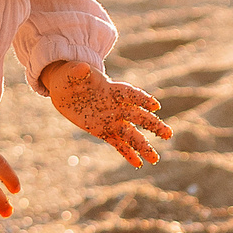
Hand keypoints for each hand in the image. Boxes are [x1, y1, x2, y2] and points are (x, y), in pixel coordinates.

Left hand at [41, 60, 170, 166]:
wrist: (64, 89)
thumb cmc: (70, 76)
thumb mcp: (71, 72)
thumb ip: (78, 71)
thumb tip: (83, 68)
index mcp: (111, 89)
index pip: (130, 94)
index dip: (142, 99)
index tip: (154, 106)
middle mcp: (116, 106)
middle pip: (138, 116)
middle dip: (153, 125)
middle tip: (168, 134)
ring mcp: (111, 120)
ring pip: (131, 134)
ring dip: (143, 146)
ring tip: (155, 159)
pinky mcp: (103, 131)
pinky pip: (118, 144)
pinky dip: (128, 153)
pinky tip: (138, 164)